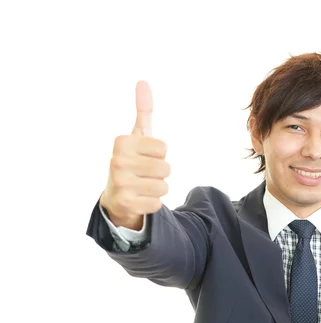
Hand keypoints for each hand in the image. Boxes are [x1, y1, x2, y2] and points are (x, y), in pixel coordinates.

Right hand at [100, 81, 170, 228]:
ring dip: (158, 188)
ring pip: (164, 187)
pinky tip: (139, 199)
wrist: (115, 196)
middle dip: (160, 173)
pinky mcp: (125, 204)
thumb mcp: (137, 136)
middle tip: (143, 174)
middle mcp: (117, 161)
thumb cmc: (132, 161)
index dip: (159, 154)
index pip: (163, 148)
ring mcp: (120, 184)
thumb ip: (143, 111)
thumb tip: (143, 81)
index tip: (144, 156)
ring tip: (142, 186)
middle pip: (166, 168)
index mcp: (121, 143)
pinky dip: (152, 203)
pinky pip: (158, 203)